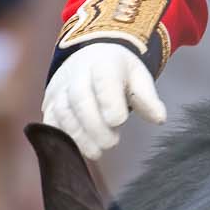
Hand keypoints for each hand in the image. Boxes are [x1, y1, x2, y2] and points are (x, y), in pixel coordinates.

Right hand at [42, 43, 166, 160]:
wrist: (89, 58)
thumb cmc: (118, 72)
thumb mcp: (138, 77)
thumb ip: (147, 98)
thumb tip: (159, 118)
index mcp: (104, 61)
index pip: (103, 78)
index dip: (108, 99)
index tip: (118, 121)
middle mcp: (77, 72)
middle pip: (79, 97)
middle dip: (94, 124)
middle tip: (111, 143)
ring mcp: (60, 87)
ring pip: (63, 111)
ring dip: (79, 135)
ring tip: (96, 152)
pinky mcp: (50, 102)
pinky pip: (51, 120)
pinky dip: (62, 137)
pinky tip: (78, 149)